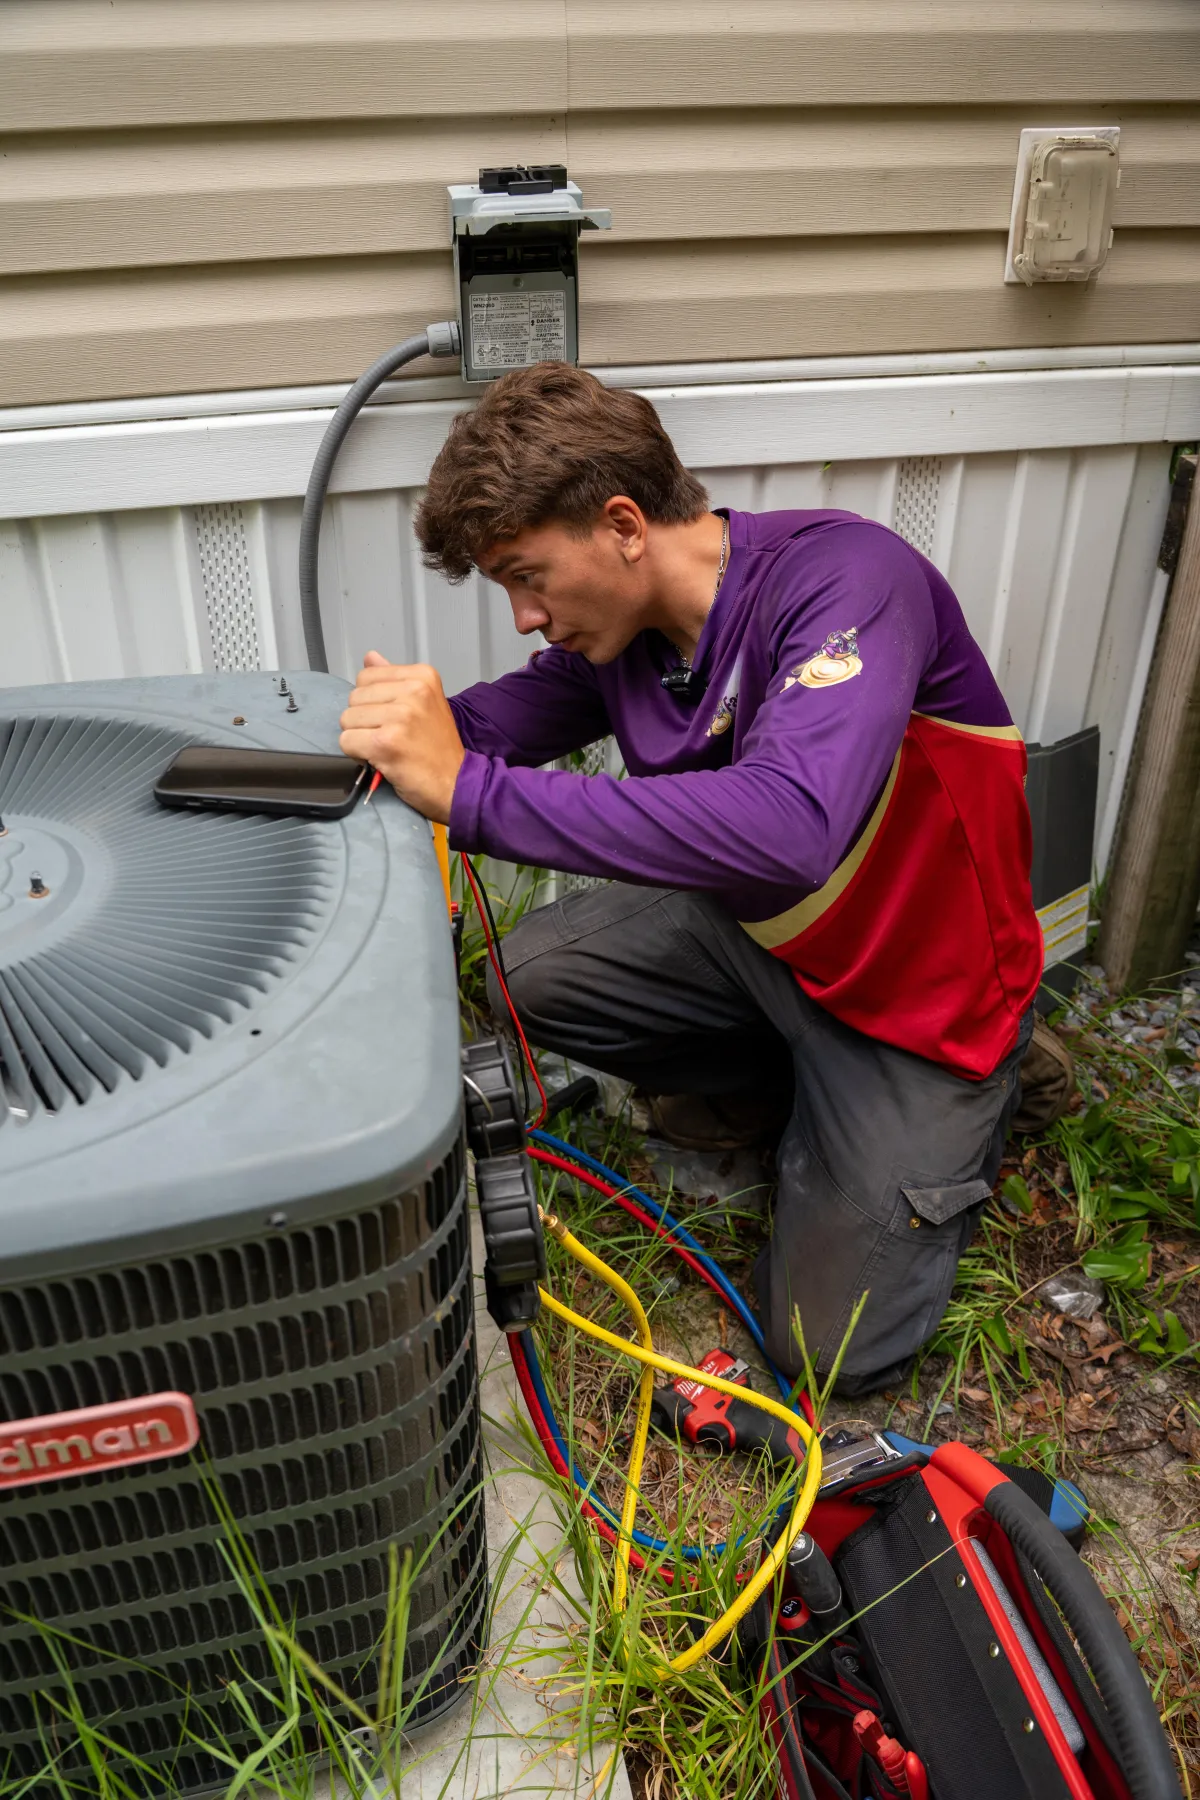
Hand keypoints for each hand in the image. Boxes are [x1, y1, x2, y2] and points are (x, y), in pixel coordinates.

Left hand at [339, 651, 464, 822]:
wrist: (455, 783)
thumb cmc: (438, 747)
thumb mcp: (425, 702)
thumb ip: (394, 679)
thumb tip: (370, 657)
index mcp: (422, 676)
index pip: (366, 676)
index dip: (372, 701)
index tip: (393, 718)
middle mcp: (413, 691)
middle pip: (354, 697)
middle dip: (364, 720)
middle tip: (390, 735)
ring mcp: (400, 716)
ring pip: (347, 719)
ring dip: (360, 737)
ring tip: (386, 747)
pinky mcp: (386, 742)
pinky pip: (347, 741)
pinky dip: (357, 754)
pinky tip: (380, 758)